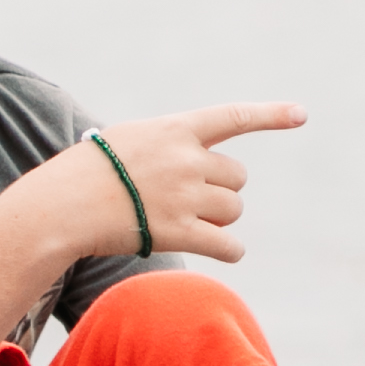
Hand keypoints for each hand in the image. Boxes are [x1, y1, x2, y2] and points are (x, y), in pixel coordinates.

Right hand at [62, 102, 306, 264]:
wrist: (62, 205)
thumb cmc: (86, 172)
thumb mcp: (127, 139)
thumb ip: (165, 144)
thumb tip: (190, 160)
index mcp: (175, 130)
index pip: (233, 117)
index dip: (270, 115)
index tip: (301, 114)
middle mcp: (187, 159)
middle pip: (237, 178)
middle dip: (222, 190)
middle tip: (191, 199)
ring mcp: (184, 195)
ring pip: (232, 210)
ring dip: (219, 219)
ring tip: (186, 221)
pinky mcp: (179, 231)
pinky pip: (227, 244)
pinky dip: (230, 250)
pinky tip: (225, 251)